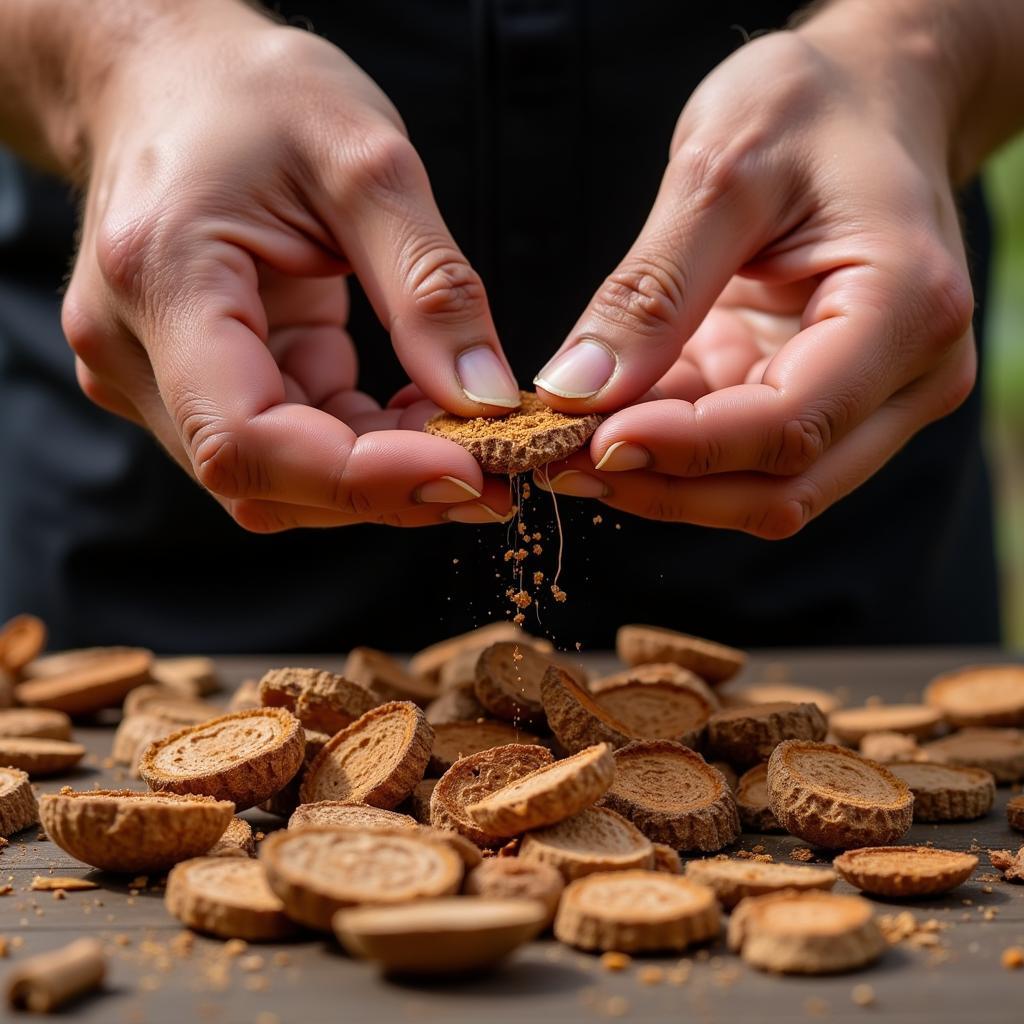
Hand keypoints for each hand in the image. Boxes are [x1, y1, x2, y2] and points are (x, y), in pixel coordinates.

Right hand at [60, 4, 517, 529]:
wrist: (171, 79)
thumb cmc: (251, 94)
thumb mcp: (365, 160)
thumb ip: (429, 287)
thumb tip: (485, 401)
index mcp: (162, 279)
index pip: (244, 438)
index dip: (359, 478)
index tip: (468, 472)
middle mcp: (136, 349)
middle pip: (266, 479)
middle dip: (391, 486)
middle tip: (501, 468)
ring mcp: (157, 377)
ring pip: (281, 482)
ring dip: (385, 474)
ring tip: (474, 437)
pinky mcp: (199, 385)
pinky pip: (291, 448)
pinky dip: (367, 446)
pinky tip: (426, 414)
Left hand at [533, 27, 975, 536]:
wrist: (861, 102)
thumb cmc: (807, 110)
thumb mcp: (718, 172)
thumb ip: (650, 292)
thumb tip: (574, 392)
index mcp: (905, 308)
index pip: (790, 424)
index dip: (683, 449)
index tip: (585, 438)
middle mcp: (907, 376)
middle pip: (782, 487)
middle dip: (664, 486)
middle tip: (554, 459)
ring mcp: (869, 400)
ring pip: (761, 492)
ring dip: (661, 484)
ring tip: (565, 448)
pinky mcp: (818, 401)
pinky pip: (742, 458)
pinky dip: (669, 454)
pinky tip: (604, 426)